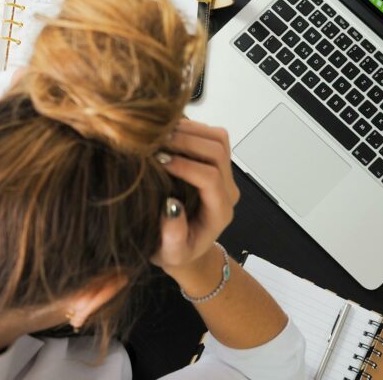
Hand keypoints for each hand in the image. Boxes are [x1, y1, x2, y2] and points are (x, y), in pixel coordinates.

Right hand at [150, 120, 239, 278]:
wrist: (186, 246)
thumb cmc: (176, 252)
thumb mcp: (170, 254)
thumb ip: (173, 236)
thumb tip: (171, 206)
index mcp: (219, 211)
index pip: (210, 178)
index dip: (185, 166)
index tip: (158, 161)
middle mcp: (227, 189)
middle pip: (218, 151)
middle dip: (186, 141)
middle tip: (155, 142)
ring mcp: (224, 173)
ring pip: (218, 138)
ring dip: (189, 130)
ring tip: (159, 134)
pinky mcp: (216, 162)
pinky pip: (211, 135)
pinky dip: (190, 128)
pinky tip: (166, 133)